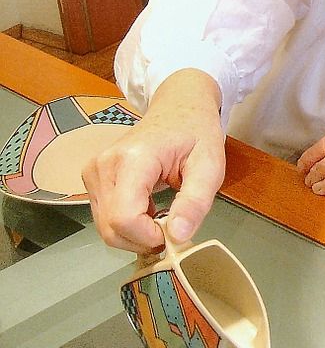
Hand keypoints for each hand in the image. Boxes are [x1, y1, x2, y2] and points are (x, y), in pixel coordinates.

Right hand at [82, 69, 224, 251]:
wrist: (179, 107)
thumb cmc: (197, 132)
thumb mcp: (210, 165)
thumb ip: (195, 201)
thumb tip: (178, 236)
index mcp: (133, 159)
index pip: (124, 217)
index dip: (149, 236)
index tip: (175, 233)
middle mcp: (103, 165)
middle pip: (111, 227)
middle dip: (143, 239)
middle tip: (173, 229)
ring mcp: (93, 172)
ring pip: (106, 227)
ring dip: (136, 234)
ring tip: (165, 215)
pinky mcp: (92, 178)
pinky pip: (105, 217)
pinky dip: (129, 224)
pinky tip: (150, 210)